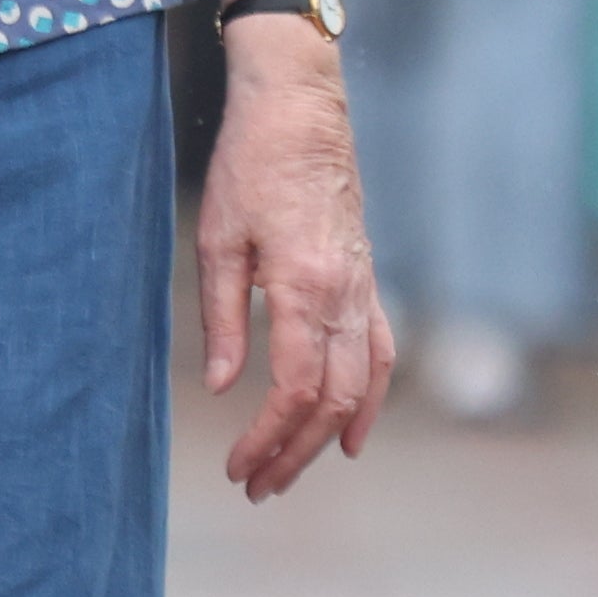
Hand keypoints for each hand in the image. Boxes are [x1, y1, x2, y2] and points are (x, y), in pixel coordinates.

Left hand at [194, 26, 389, 496]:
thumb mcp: (216, 239)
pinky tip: (352, 433)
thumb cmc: (250, 165)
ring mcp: (364, 288)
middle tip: (256, 486)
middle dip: (295, 451)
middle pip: (332, 399)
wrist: (301, 110)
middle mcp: (346, 294)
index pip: (294, 388)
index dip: (267, 437)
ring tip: (293, 472)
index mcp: (304, 286)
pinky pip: (381, 351)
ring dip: (329, 436)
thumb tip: (219, 385)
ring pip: (362, 384)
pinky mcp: (367, 279)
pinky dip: (372, 398)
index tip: (237, 466)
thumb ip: (221, 317)